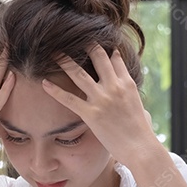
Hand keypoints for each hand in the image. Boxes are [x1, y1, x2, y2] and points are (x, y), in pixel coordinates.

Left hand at [41, 45, 159, 166]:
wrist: (141, 148)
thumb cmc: (142, 132)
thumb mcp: (141, 108)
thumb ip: (132, 99)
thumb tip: (132, 99)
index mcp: (127, 84)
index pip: (114, 58)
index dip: (104, 48)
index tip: (94, 41)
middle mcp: (114, 87)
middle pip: (98, 58)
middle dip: (86, 45)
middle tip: (73, 37)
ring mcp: (101, 99)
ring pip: (79, 74)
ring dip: (65, 61)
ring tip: (54, 52)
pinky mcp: (91, 113)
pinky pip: (68, 99)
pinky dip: (54, 90)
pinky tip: (44, 83)